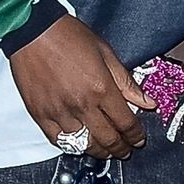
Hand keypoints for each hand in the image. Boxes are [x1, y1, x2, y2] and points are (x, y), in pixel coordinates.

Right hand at [8, 14, 153, 159]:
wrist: (35, 31)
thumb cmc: (71, 37)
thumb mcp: (106, 53)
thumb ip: (127, 82)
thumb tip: (149, 103)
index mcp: (102, 88)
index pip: (125, 122)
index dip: (135, 135)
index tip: (139, 139)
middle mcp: (82, 105)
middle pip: (107, 139)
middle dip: (120, 148)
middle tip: (125, 150)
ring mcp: (60, 113)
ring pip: (84, 145)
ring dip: (98, 151)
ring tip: (105, 150)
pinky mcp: (41, 116)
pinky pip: (59, 141)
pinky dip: (72, 147)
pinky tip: (80, 144)